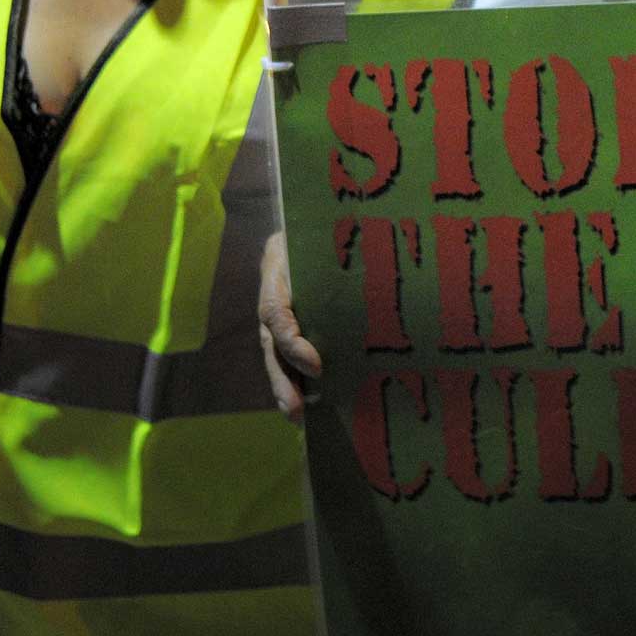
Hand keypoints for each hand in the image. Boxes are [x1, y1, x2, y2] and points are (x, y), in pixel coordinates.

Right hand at [259, 230, 320, 418]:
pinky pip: (289, 353)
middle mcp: (273, 295)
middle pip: (272, 343)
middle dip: (283, 378)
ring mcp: (279, 311)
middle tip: (296, 408)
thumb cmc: (321, 224)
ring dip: (286, 386)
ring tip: (297, 414)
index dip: (293, 342)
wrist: (313, 220)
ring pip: (276, 354)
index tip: (317, 365)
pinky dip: (297, 378)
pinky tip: (309, 402)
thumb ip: (327, 244)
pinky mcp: (293, 320)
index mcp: (276, 268)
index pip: (276, 312)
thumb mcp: (320, 229)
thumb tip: (364, 251)